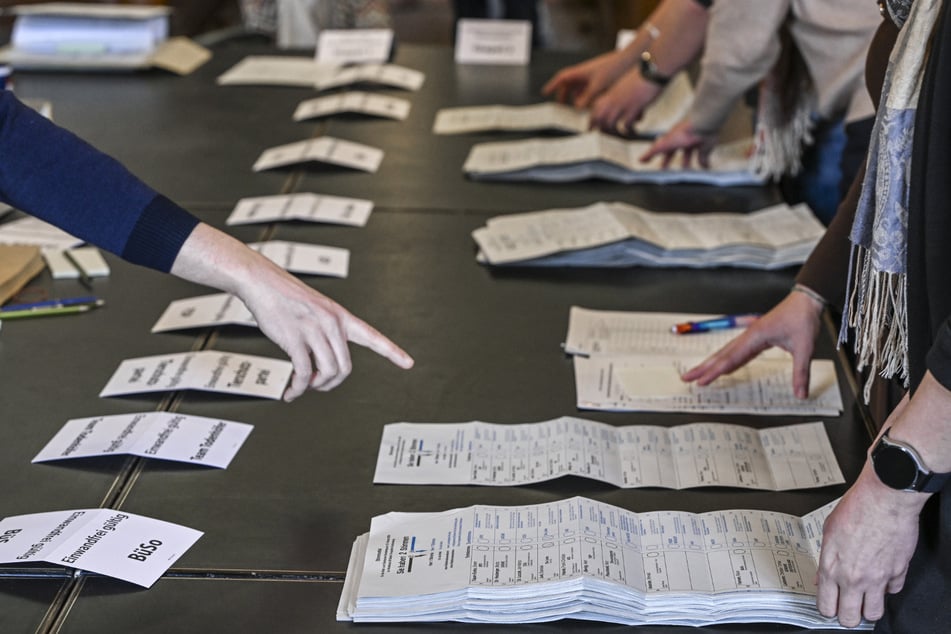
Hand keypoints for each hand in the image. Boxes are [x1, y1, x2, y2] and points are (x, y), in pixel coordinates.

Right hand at [170, 224, 412, 400]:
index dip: (392, 352)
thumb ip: (327, 333)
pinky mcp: (294, 338)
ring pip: (328, 372)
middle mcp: (332, 323)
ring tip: (304, 386)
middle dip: (332, 383)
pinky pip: (303, 373)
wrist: (261, 281)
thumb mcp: (317, 310)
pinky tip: (292, 392)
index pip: (373, 336)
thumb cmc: (286, 297)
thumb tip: (324, 367)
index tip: (408, 363)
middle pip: (345, 368)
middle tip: (317, 385)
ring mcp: (314, 330)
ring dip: (316, 386)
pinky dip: (298, 388)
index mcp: (340, 316)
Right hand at [542, 48, 637, 108]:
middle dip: (564, 95)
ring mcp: (592, 75)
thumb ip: (587, 98)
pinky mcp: (600, 78)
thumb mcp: (598, 86)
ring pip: (579, 87)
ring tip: (578, 109)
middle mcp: (584, 73)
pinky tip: (592, 104)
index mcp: (580, 72)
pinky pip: (589, 88)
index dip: (552, 85)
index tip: (545, 92)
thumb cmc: (613, 68)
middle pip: (569, 84)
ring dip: (577, 97)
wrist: (629, 60)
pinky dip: (587, 96)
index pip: (562, 78)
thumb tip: (577, 108)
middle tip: (561, 105)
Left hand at [588, 69, 662, 135]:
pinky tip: (633, 130)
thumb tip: (618, 107)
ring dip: (615, 132)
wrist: (652, 69)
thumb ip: (618, 97)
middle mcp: (612, 100)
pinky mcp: (633, 109)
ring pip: (610, 125)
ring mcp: (621, 105)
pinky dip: (629, 130)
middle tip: (606, 137)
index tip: (592, 129)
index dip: (593, 122)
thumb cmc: (642, 76)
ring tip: (621, 134)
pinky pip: (626, 125)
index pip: (595, 111)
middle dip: (601, 130)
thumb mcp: (624, 86)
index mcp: (610, 93)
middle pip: (599, 120)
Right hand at [640, 119, 716, 168]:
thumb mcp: (662, 145)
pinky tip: (704, 168)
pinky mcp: (706, 144)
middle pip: (681, 154)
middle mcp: (685, 141)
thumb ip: (652, 153)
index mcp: (673, 140)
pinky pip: (705, 155)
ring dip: (691, 164)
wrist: (700, 126)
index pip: (667, 151)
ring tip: (690, 173)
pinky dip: (705, 162)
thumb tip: (640, 160)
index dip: (665, 160)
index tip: (663, 167)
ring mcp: (696, 142)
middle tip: (678, 173)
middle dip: (679, 163)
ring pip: (693, 155)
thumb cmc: (682, 133)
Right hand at [681, 288, 823, 397]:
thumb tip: (800, 394)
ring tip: (699, 374)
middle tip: (687, 377)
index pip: (730, 358)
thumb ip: (800, 373)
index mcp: (755, 336)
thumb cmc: (803, 319)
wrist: (806, 300)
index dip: (714, 372)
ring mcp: (751, 337)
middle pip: (721, 354)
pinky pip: (738, 352)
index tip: (701, 381)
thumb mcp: (804, 348)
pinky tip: (724, 368)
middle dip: (703, 367)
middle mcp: (749, 336)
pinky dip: (728, 361)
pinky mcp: (757, 338)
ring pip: (727, 353)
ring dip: (712, 364)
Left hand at [816, 461, 925, 626]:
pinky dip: (888, 587)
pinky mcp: (898, 572)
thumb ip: (824, 558)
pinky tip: (882, 577)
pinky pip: (893, 591)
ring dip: (868, 608)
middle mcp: (854, 578)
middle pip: (850, 618)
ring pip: (874, 613)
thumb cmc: (856, 509)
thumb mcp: (828, 531)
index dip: (826, 608)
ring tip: (864, 598)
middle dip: (847, 616)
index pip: (826, 606)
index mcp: (832, 568)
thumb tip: (821, 577)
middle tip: (846, 607)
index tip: (828, 606)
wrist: (884, 499)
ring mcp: (878, 578)